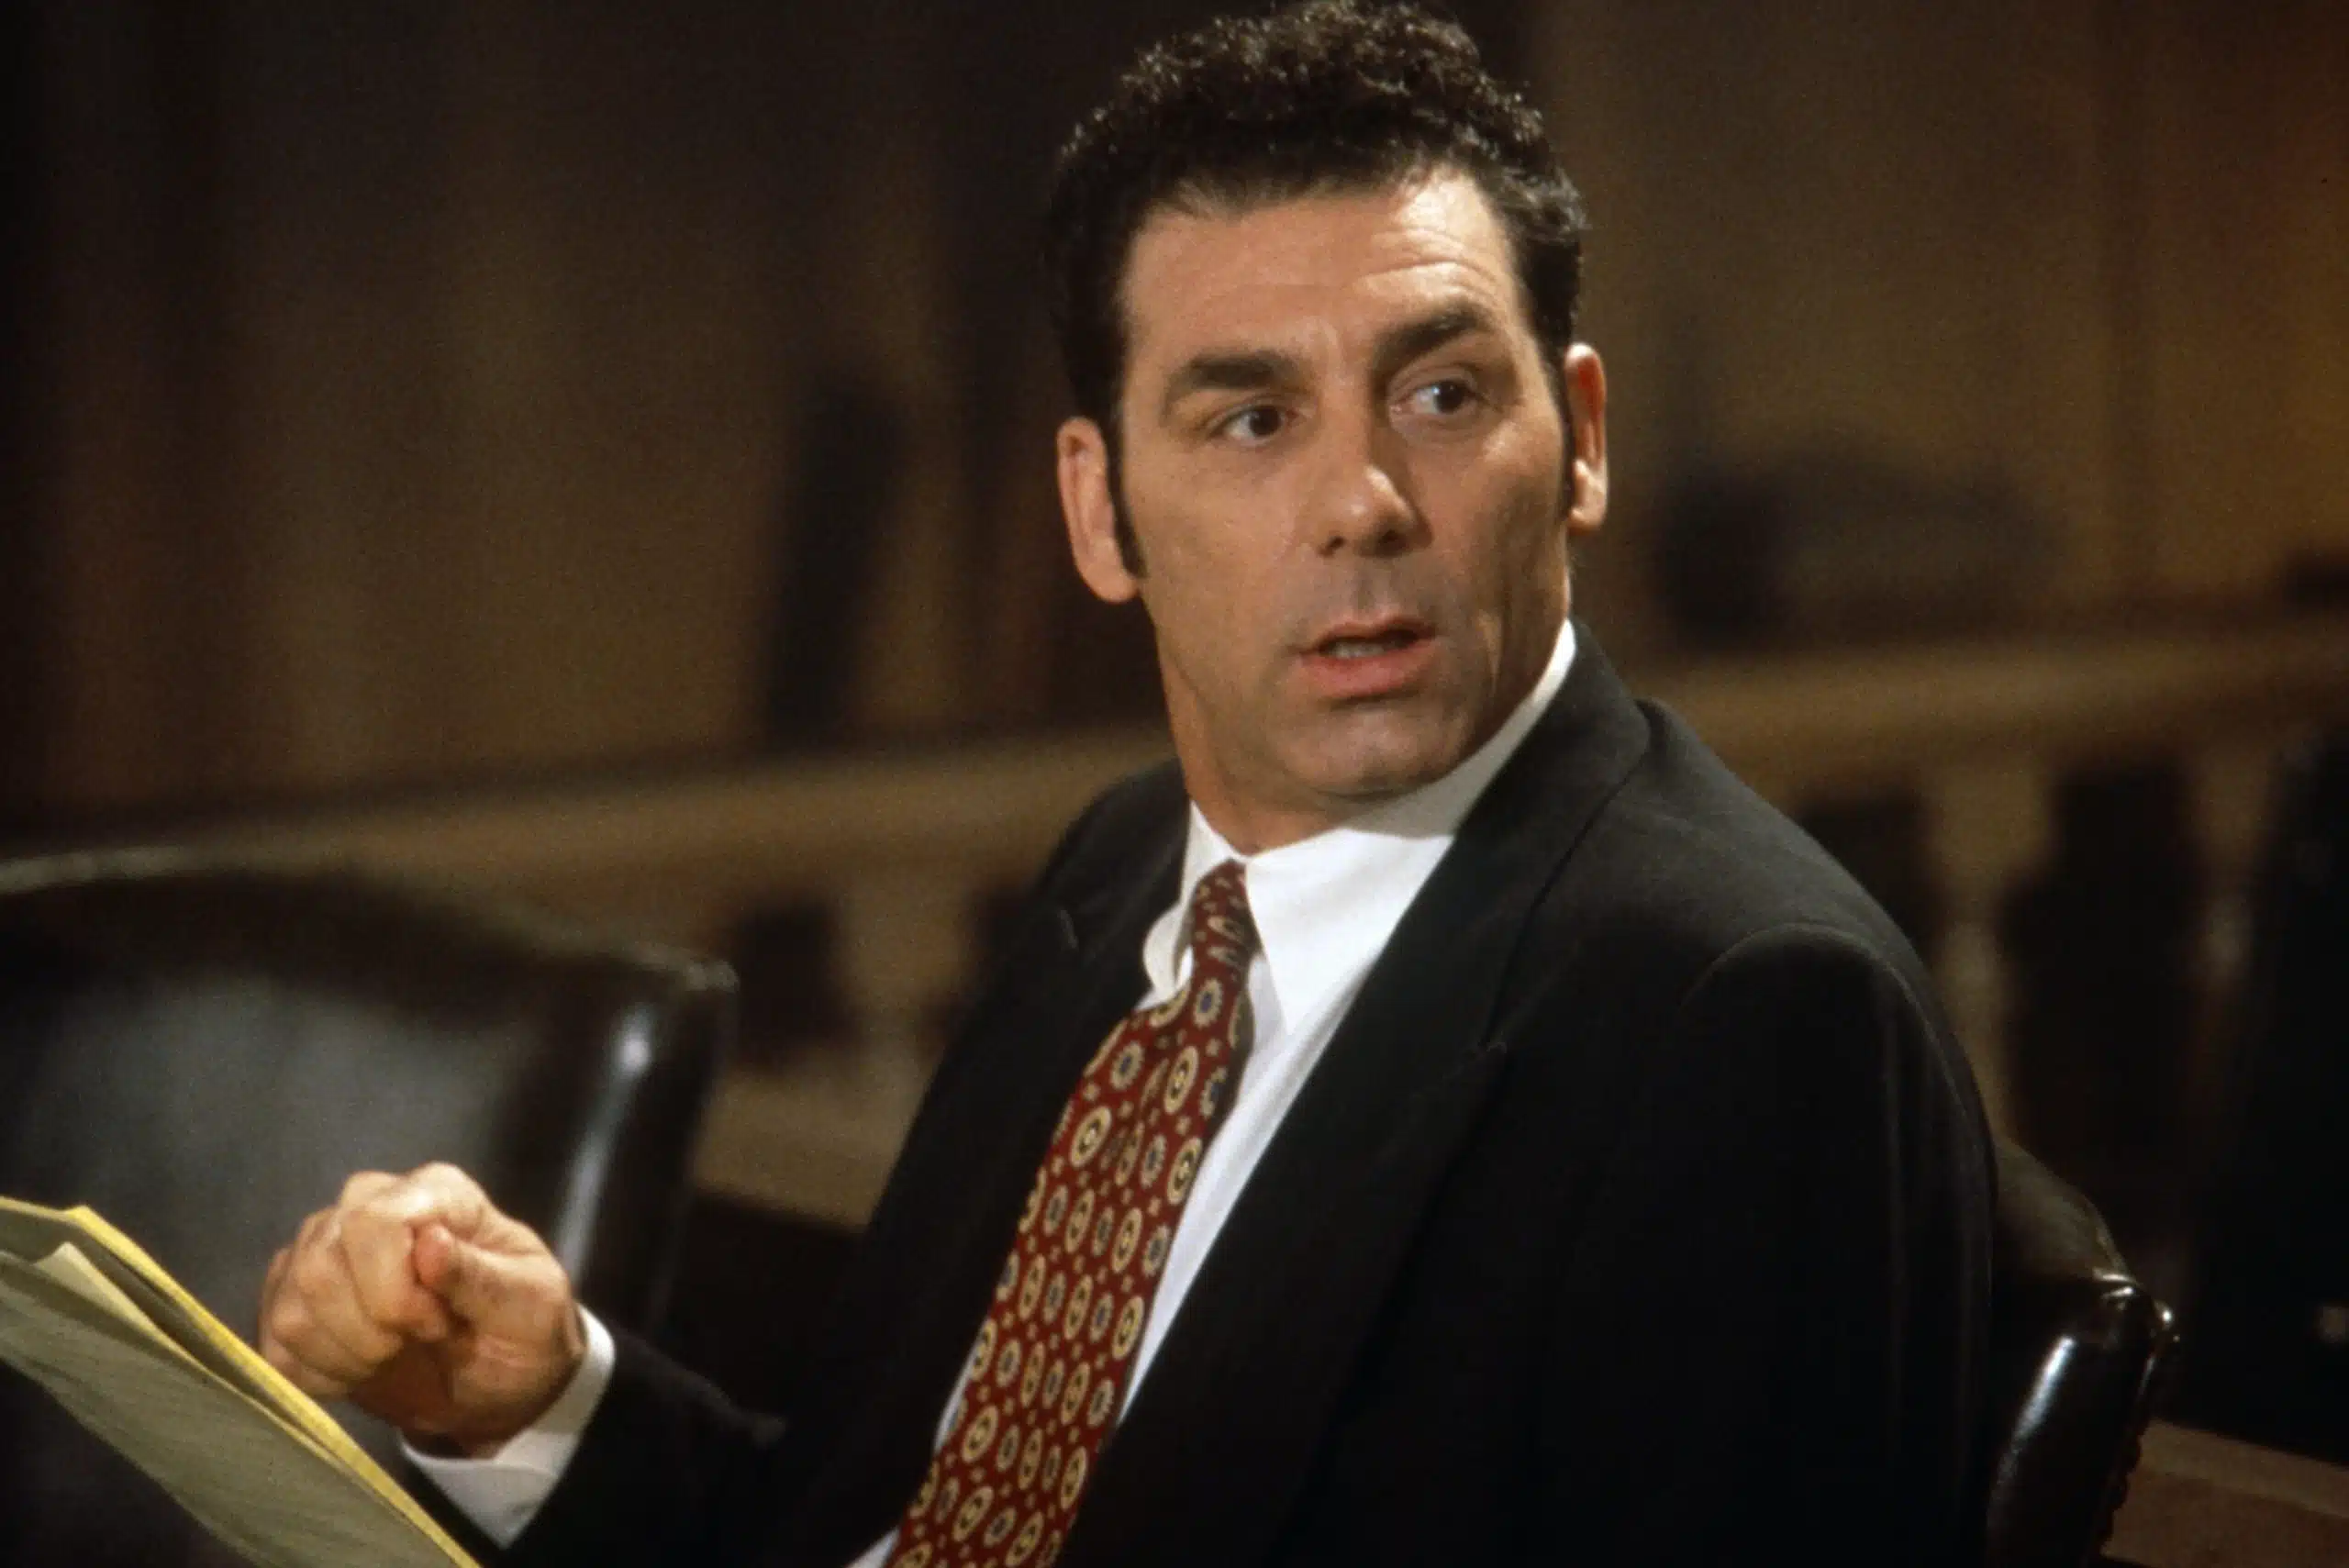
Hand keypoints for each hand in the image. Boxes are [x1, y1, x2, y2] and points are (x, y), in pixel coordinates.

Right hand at [257, 1163, 585, 1454]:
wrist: (501, 1380)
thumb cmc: (525, 1330)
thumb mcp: (529, 1306)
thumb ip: (482, 1277)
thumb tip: (430, 1245)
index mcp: (434, 1193)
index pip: (371, 1222)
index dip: (393, 1291)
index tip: (436, 1326)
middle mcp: (367, 1206)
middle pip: (318, 1264)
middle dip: (368, 1331)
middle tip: (413, 1345)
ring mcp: (322, 1252)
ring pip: (291, 1308)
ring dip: (344, 1356)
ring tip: (390, 1358)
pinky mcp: (294, 1303)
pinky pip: (274, 1346)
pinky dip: (317, 1376)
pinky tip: (359, 1372)